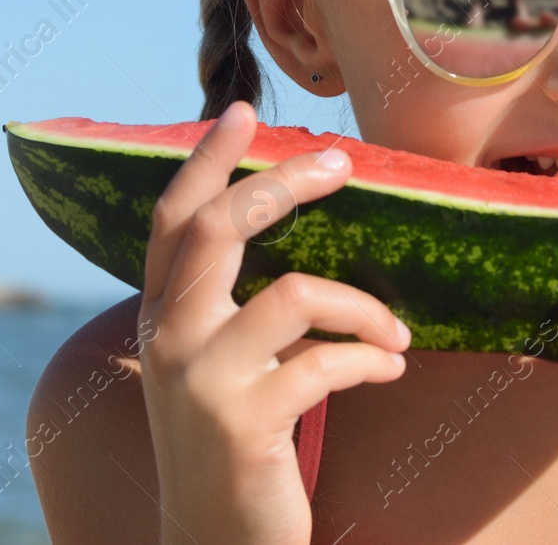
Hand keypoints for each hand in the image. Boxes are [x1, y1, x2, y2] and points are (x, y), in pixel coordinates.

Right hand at [137, 100, 410, 544]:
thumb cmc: (236, 447)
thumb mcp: (220, 368)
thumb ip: (237, 307)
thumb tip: (296, 231)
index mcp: (160, 318)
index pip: (172, 220)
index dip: (203, 161)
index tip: (240, 111)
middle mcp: (169, 340)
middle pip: (221, 227)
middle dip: (285, 185)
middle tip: (342, 164)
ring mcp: (202, 381)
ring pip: (296, 293)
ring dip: (365, 307)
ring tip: (397, 335)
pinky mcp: (246, 422)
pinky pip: (329, 361)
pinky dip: (373, 361)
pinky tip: (390, 371)